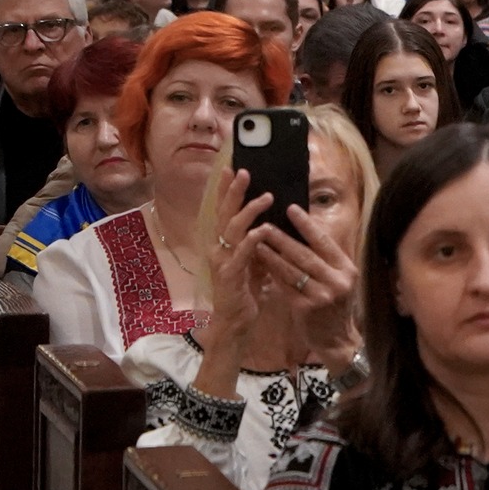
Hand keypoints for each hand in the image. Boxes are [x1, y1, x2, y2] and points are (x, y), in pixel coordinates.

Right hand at [191, 170, 271, 391]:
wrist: (235, 322)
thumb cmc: (244, 290)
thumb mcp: (253, 261)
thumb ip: (257, 243)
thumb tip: (270, 222)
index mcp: (223, 243)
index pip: (223, 211)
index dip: (226, 190)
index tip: (232, 167)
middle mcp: (218, 248)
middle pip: (223, 214)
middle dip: (233, 191)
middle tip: (244, 171)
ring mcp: (222, 262)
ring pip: (232, 230)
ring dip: (249, 211)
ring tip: (266, 197)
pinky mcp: (230, 277)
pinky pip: (241, 255)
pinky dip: (252, 241)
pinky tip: (263, 230)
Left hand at [252, 203, 361, 370]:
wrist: (337, 340)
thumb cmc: (335, 306)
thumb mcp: (339, 280)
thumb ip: (326, 260)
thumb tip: (305, 232)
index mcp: (347, 269)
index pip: (324, 242)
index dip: (307, 225)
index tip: (291, 209)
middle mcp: (337, 280)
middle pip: (305, 254)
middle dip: (283, 237)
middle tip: (265, 223)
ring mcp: (322, 295)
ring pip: (292, 269)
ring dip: (272, 253)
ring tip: (257, 240)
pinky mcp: (306, 308)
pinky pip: (285, 285)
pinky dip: (272, 272)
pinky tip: (260, 262)